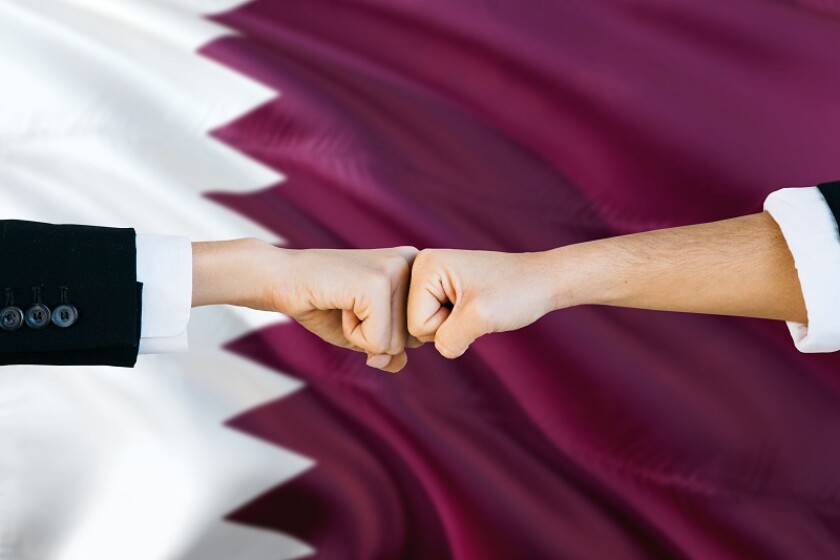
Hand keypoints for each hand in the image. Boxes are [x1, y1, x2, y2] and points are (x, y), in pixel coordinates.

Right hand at [192, 240, 419, 372]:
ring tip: (343, 303)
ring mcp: (396, 270)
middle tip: (348, 305)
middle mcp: (412, 262)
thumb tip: (400, 363)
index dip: (384, 333)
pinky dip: (352, 334)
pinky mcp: (376, 284)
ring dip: (362, 335)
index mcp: (416, 269)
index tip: (358, 305)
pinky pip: (378, 341)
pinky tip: (339, 304)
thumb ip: (390, 349)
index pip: (421, 332)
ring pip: (396, 343)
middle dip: (375, 336)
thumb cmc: (323, 303)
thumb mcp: (364, 332)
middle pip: (413, 339)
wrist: (280, 278)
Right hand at [407, 249, 558, 358]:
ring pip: (427, 327)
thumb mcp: (480, 318)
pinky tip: (474, 307)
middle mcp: (421, 267)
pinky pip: (438, 322)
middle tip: (475, 307)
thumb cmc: (516, 293)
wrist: (542, 281)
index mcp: (424, 265)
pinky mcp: (442, 288)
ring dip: (454, 326)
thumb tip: (440, 349)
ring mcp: (431, 278)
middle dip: (448, 326)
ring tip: (476, 306)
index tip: (473, 305)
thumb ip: (448, 339)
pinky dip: (458, 323)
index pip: (416, 323)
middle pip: (416, 325)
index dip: (447, 325)